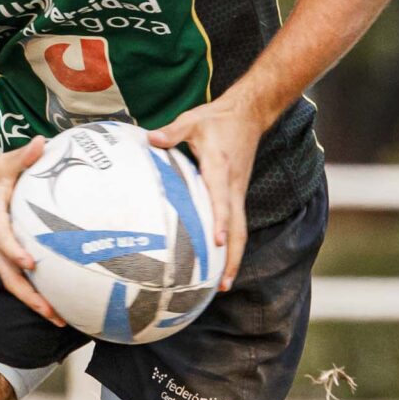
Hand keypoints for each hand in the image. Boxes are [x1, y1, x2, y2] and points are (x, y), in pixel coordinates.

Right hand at [0, 139, 61, 324]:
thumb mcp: (2, 163)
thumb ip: (23, 156)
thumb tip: (42, 143)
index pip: (2, 239)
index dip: (14, 251)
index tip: (30, 263)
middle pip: (8, 275)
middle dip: (29, 296)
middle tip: (52, 312)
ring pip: (13, 282)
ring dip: (34, 302)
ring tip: (59, 319)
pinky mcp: (3, 256)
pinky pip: (17, 278)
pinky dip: (34, 293)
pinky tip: (56, 304)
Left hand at [150, 94, 262, 290]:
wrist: (248, 115)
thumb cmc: (217, 120)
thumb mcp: (192, 120)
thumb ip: (171, 132)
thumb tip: (150, 139)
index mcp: (221, 169)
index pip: (222, 200)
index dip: (220, 221)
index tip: (217, 242)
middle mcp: (234, 187)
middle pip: (238, 228)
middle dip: (233, 257)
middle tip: (222, 283)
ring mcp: (238, 192)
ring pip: (240, 230)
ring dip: (234, 257)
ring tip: (223, 284)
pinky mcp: (237, 194)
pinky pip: (236, 224)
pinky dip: (232, 245)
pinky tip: (220, 261)